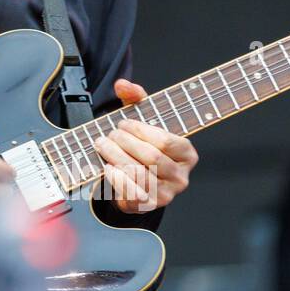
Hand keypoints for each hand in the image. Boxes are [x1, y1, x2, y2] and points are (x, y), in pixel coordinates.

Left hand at [94, 78, 198, 213]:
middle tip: (108, 135)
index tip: (122, 123)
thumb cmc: (141, 146)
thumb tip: (123, 85)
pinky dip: (117, 178)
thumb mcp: (142, 120)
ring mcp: (166, 194)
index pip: (165, 140)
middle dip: (125, 143)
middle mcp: (181, 176)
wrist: (133, 181)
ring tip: (102, 145)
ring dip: (116, 157)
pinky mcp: (149, 206)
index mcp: (187, 154)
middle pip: (151, 157)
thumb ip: (135, 98)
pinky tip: (107, 166)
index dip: (140, 130)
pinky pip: (131, 192)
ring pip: (140, 173)